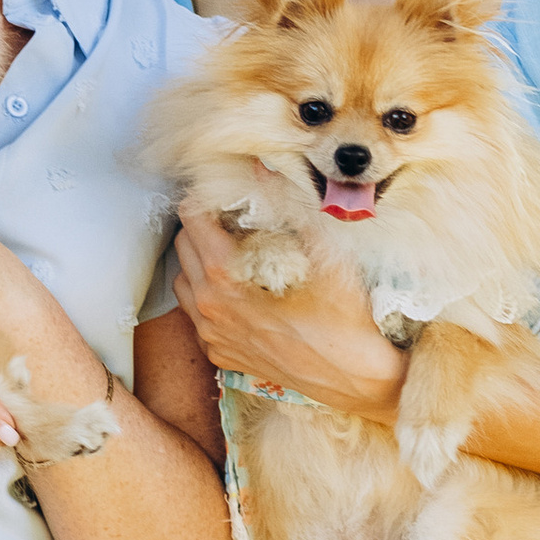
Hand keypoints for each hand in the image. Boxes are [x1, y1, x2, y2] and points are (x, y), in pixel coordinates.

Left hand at [173, 206, 406, 420]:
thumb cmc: (344, 311)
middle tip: (232, 218)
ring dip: (200, 262)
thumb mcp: (320, 245)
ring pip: (184, 283)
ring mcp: (212, 335)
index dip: (207, 198)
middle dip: (201, 226)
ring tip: (233, 253)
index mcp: (225, 274)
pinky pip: (198, 318)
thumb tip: (260, 165)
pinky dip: (209, 298)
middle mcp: (209, 307)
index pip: (191, 217)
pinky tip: (241, 292)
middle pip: (182, 246)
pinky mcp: (222, 356)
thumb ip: (283, 200)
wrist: (357, 375)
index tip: (227, 193)